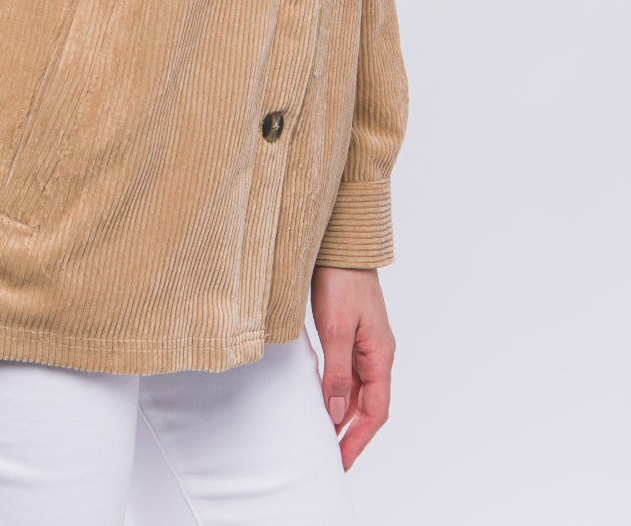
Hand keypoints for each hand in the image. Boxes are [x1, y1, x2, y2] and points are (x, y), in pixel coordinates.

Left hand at [309, 265, 395, 469]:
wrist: (341, 242)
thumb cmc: (341, 279)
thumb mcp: (336, 328)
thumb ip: (338, 372)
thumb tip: (337, 412)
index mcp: (380, 355)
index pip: (375, 411)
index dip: (359, 439)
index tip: (341, 461)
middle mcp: (377, 353)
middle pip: (369, 404)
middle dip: (351, 433)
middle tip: (330, 456)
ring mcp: (365, 342)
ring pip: (358, 389)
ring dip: (343, 413)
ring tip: (322, 435)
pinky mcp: (351, 332)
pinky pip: (348, 372)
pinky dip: (336, 390)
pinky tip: (322, 397)